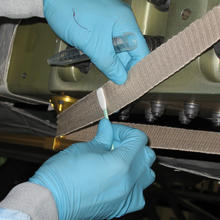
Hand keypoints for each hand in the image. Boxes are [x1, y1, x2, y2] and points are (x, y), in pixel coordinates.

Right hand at [29, 119, 155, 219]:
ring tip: (118, 159)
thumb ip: (102, 138)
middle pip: (147, 155)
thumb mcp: (84, 149)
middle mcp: (128, 182)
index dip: (124, 131)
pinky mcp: (122, 207)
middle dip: (132, 145)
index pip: (138, 139)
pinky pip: (139, 192)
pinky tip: (118, 177)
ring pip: (147, 174)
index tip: (112, 131)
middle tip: (114, 143)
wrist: (51, 201)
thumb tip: (107, 127)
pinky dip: (133, 181)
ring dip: (136, 163)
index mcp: (120, 164)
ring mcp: (127, 196)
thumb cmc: (62, 176)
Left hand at [43, 0, 149, 83]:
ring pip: (117, 52)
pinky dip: (105, 59)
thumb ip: (109, 63)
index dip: (138, 69)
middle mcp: (120, 24)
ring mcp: (109, 27)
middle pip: (129, 52)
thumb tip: (121, 78)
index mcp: (125, 23)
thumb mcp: (93, 44)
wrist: (51, 0)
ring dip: (114, 66)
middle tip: (122, 86)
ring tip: (114, 81)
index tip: (133, 83)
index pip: (140, 51)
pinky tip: (104, 69)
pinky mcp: (98, 31)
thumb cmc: (71, 12)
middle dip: (125, 70)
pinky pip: (106, 48)